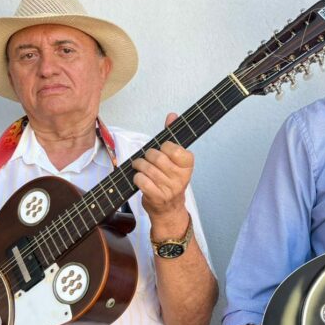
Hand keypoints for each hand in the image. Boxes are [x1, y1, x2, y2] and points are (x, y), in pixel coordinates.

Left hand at [131, 112, 194, 234]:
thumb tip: (172, 115)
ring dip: (139, 166)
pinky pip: (141, 180)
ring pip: (146, 168)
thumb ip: (172, 137)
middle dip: (147, 156)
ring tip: (140, 168)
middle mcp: (181, 177)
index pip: (172, 147)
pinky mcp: (157, 197)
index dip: (163, 147)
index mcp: (188, 165)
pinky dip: (137, 178)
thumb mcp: (175, 160)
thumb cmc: (170, 180)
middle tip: (147, 160)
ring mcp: (170, 188)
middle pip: (156, 156)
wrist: (169, 209)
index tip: (163, 151)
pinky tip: (140, 179)